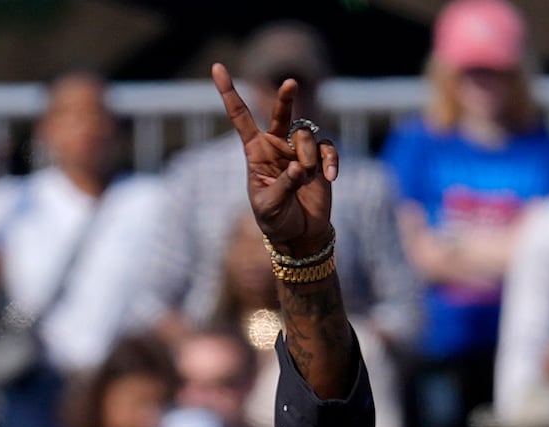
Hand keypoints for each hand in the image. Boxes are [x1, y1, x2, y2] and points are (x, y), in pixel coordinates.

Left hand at [211, 63, 336, 257]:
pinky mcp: (320, 160)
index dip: (229, 93)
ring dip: (308, 157)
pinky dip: (330, 160)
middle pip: (282, 113)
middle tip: (290, 83)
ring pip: (306, 135)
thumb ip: (283, 185)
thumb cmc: (276, 221)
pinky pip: (327, 148)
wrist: (300, 236)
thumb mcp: (269, 206)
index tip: (218, 68)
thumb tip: (299, 167)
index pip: (241, 118)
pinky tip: (330, 177)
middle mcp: (277, 147)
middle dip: (286, 97)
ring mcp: (299, 151)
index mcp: (256, 153)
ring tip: (307, 178)